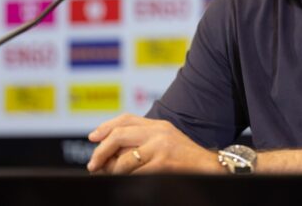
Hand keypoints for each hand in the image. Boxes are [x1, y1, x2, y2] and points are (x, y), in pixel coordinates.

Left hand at [86, 113, 222, 174]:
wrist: (208, 167)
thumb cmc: (184, 157)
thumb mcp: (165, 141)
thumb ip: (143, 139)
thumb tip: (110, 150)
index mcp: (158, 125)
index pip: (126, 119)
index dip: (106, 127)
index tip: (93, 138)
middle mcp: (158, 132)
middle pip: (119, 135)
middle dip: (101, 151)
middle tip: (94, 164)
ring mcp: (160, 147)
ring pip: (124, 160)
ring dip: (113, 171)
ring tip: (113, 176)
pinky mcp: (162, 164)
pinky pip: (135, 174)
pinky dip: (126, 179)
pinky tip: (126, 182)